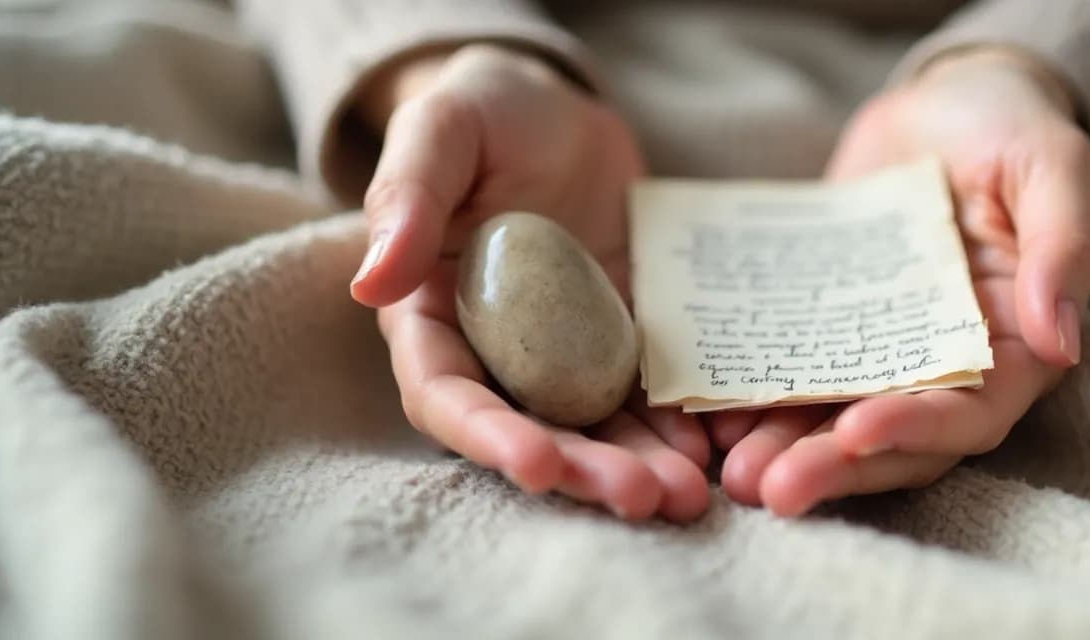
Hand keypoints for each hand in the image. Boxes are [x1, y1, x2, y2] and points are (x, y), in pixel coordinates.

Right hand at [352, 44, 708, 520]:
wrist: (557, 112)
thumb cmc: (484, 112)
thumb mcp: (441, 130)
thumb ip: (407, 197)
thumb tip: (370, 280)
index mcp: (432, 315)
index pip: (448, 394)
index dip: (489, 437)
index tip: (538, 466)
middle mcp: (496, 351)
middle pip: (533, 429)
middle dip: (584, 471)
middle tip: (642, 497)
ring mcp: (565, 353)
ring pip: (596, 428)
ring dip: (639, 466)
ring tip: (691, 496)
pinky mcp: (623, 340)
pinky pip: (650, 394)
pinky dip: (681, 425)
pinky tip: (720, 447)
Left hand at [712, 47, 1089, 515]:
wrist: (945, 103)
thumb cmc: (1012, 128)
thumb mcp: (1053, 167)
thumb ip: (1064, 248)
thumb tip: (1061, 342)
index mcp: (1014, 346)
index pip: (970, 413)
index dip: (915, 430)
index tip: (856, 433)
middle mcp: (947, 367)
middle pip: (893, 439)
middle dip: (832, 466)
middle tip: (765, 488)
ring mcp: (881, 354)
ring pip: (835, 421)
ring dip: (786, 451)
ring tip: (729, 472)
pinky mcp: (829, 330)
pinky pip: (791, 374)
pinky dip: (754, 401)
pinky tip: (706, 418)